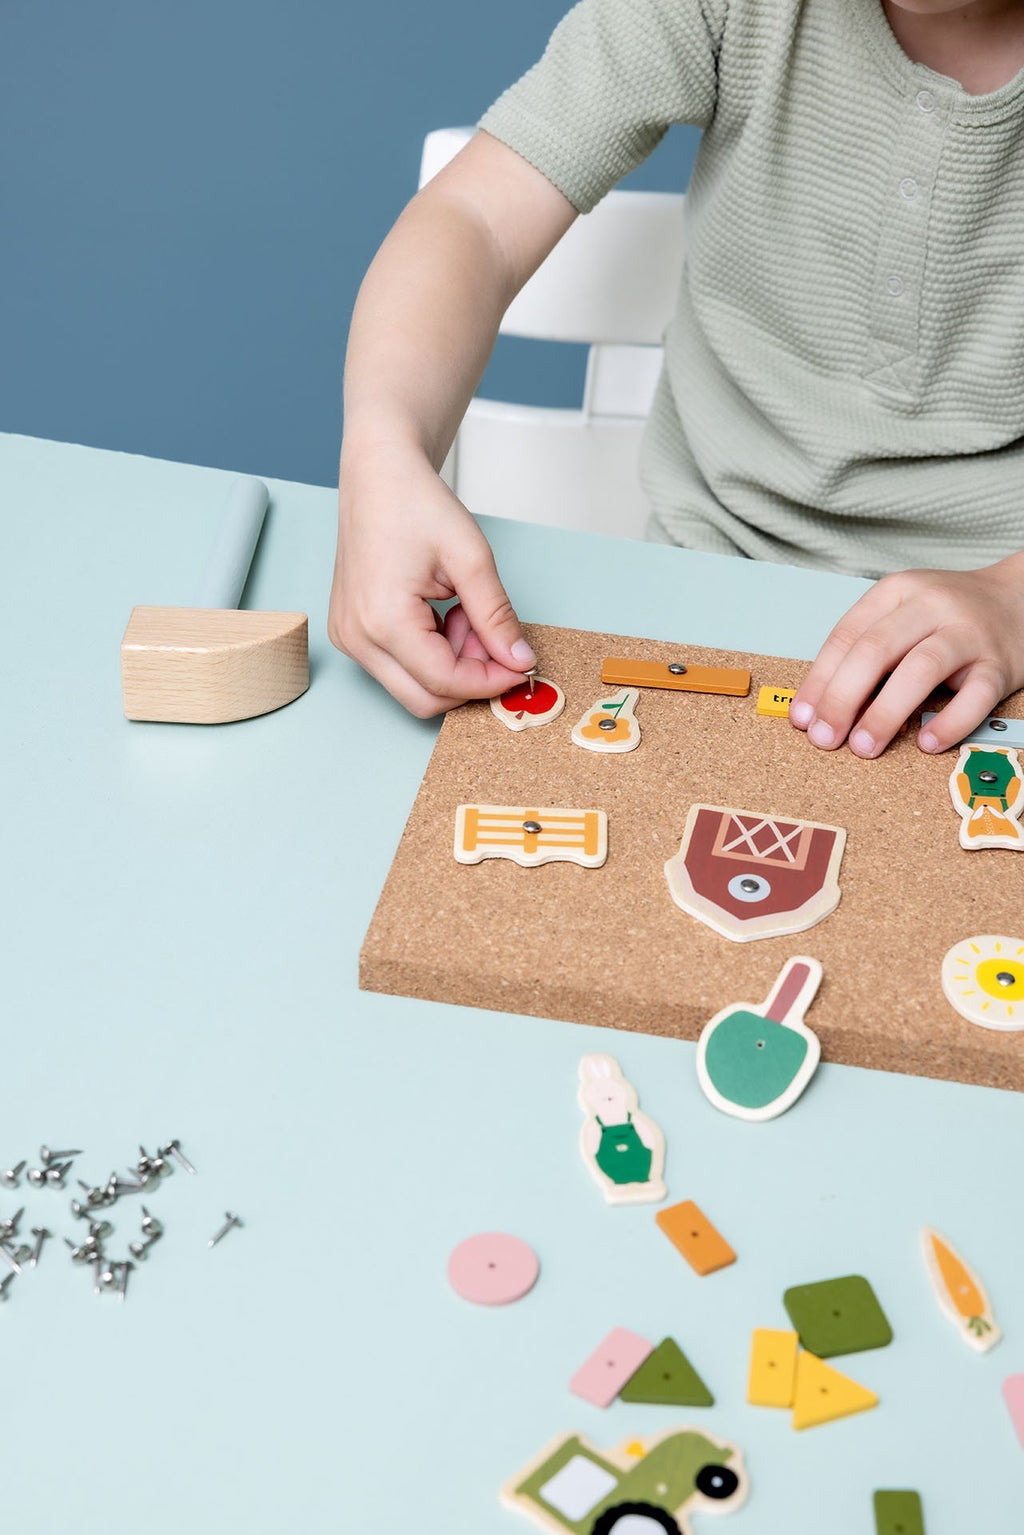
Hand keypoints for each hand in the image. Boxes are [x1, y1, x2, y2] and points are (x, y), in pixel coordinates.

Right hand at [329, 443, 534, 716]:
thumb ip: (496, 617)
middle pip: (424, 700)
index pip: (445, 682)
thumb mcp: (470, 558)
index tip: (521, 664)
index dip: (491, 681)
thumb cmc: (415, 503)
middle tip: (491, 636)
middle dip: (469, 677)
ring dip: (451, 664)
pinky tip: (442, 613)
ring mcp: (349, 637)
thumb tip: (519, 661)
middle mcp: (357, 637)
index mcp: (382, 620)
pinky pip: (398, 666)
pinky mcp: (351, 632)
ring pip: (413, 686)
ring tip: (464, 612)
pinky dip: (431, 652)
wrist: (378, 474)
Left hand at [789, 553, 1023, 756]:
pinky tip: (927, 743)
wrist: (1020, 599)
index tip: (803, 719)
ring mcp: (968, 633)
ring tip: (864, 746)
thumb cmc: (949, 616)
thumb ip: (864, 651)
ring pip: (921, 669)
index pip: (847, 637)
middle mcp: (931, 606)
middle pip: (876, 651)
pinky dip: (950, 722)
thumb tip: (819, 707)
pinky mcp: (1000, 664)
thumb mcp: (902, 615)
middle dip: (842, 699)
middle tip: (825, 738)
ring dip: (886, 712)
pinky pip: (975, 696)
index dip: (819, 681)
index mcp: (897, 592)